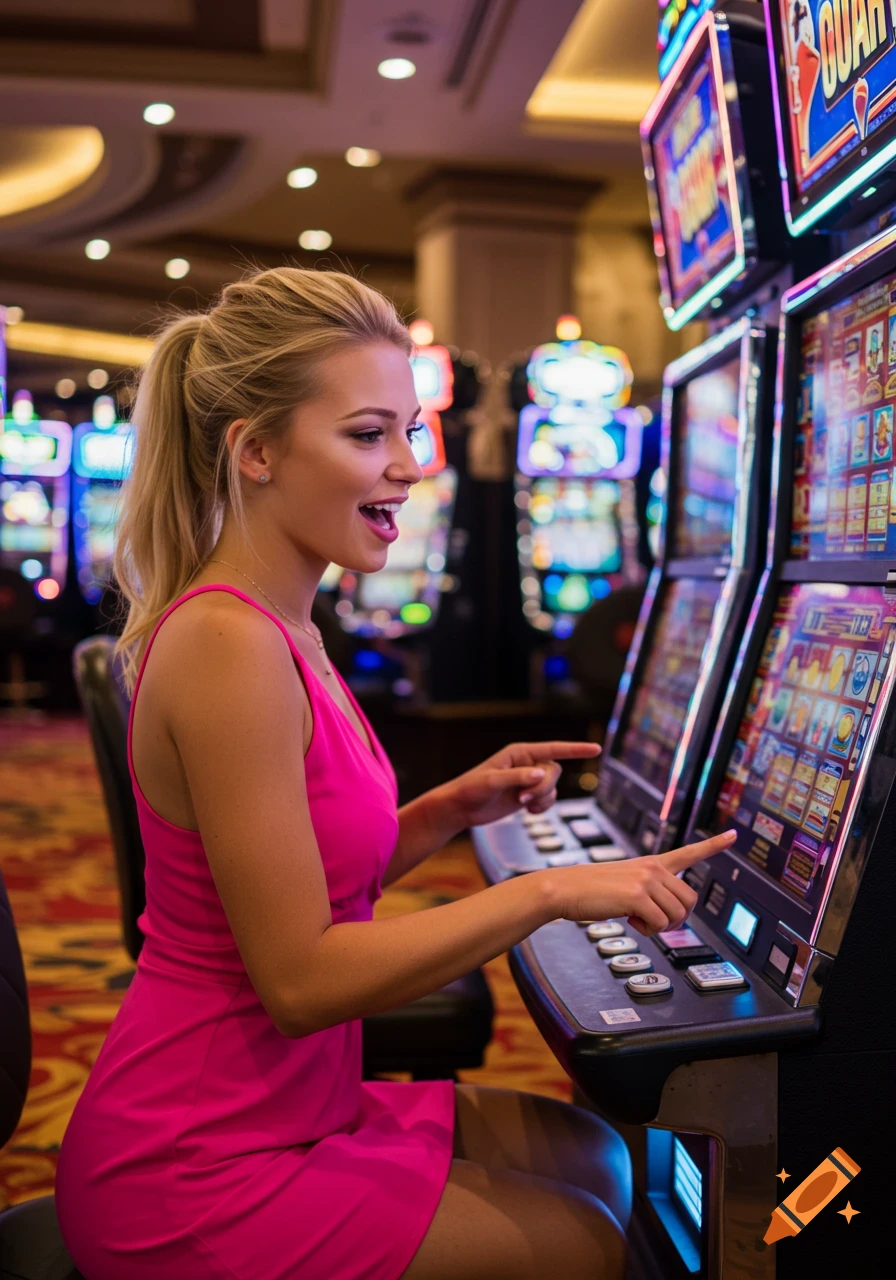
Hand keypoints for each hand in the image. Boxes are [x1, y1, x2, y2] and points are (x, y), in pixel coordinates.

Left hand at [436, 740, 601, 830]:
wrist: (462, 808)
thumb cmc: (471, 789)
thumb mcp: (491, 782)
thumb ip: (517, 777)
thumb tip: (540, 774)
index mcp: (519, 752)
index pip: (553, 749)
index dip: (575, 749)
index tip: (595, 749)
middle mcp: (527, 763)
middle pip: (554, 772)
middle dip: (543, 788)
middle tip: (522, 799)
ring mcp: (528, 780)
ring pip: (553, 788)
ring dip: (542, 799)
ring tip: (521, 804)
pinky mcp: (528, 795)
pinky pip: (549, 800)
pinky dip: (542, 808)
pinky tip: (527, 811)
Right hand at [550, 830, 736, 933]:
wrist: (564, 889)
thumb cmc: (590, 891)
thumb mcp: (624, 884)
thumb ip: (648, 893)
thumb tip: (664, 917)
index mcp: (651, 863)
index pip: (689, 853)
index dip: (714, 845)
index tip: (734, 835)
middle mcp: (653, 868)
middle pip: (690, 901)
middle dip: (676, 918)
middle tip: (652, 920)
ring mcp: (647, 880)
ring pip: (677, 915)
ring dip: (659, 926)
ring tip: (635, 918)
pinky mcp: (638, 895)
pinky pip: (660, 925)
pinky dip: (646, 930)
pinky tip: (628, 920)